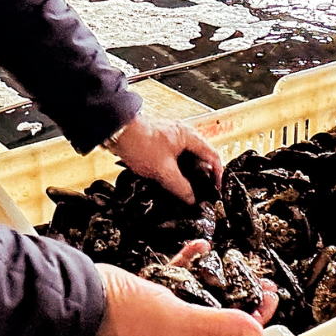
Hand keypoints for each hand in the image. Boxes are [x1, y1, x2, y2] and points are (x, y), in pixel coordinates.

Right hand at [94, 242, 277, 335]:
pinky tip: (199, 246)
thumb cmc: (129, 314)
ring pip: (204, 296)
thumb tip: (258, 334)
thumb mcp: (181, 319)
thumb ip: (220, 325)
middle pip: (223, 316)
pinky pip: (179, 276)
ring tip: (237, 261)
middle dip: (245, 297)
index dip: (257, 317)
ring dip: (222, 279)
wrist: (88, 297)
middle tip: (261, 278)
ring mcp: (167, 313)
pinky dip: (191, 262)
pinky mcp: (152, 292)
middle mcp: (181, 333)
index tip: (270, 295)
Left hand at [105, 115, 221, 202]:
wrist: (118, 134)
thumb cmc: (141, 145)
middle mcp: (184, 135)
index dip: (218, 175)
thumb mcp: (164, 171)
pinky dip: (177, 171)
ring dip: (189, 175)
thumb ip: (180, 188)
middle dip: (203, 177)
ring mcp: (172, 139)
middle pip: (201, 159)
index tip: (216, 190)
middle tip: (202, 194)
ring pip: (188, 160)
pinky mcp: (161, 143)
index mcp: (190, 137)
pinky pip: (176, 159)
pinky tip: (172, 183)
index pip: (213, 156)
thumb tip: (192, 201)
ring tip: (188, 192)